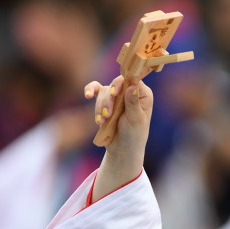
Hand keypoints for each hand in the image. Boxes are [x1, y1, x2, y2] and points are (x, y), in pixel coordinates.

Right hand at [83, 76, 152, 200]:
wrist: (122, 148)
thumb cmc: (134, 135)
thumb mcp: (135, 120)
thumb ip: (133, 103)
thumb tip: (133, 86)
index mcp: (143, 94)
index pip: (131, 80)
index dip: (120, 84)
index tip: (114, 94)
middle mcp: (130, 91)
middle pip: (115, 85)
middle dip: (108, 100)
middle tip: (108, 115)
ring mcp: (117, 96)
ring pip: (104, 92)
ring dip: (101, 107)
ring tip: (102, 121)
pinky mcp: (106, 101)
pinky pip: (96, 90)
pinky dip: (90, 91)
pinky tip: (87, 95)